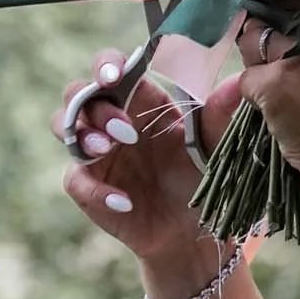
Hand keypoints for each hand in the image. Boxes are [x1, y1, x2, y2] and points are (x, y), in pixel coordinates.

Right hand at [53, 53, 244, 261]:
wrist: (193, 232)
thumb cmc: (201, 179)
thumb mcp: (215, 148)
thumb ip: (221, 116)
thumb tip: (236, 84)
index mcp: (140, 101)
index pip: (110, 69)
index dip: (105, 65)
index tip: (114, 75)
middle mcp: (111, 120)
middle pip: (78, 93)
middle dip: (94, 106)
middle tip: (125, 131)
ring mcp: (96, 153)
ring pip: (63, 126)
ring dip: (82, 134)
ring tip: (107, 149)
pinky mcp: (89, 186)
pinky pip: (76, 180)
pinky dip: (96, 190)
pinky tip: (125, 202)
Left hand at [235, 20, 299, 178]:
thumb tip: (264, 12)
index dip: (276, 14)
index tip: (285, 39)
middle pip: (264, 19)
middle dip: (264, 45)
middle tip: (291, 77)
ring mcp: (294, 54)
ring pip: (250, 43)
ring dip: (259, 70)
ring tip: (289, 94)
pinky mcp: (273, 82)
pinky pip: (245, 80)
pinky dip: (256, 98)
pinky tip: (282, 112)